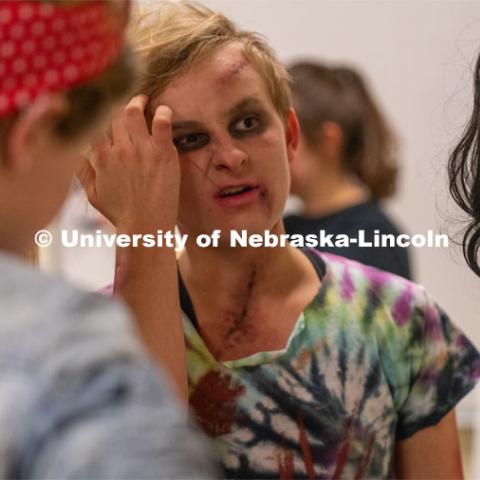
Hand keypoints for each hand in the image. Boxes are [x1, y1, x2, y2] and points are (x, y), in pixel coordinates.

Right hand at [78, 95, 179, 231]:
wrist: (146, 226)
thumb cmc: (121, 213)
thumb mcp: (93, 194)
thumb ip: (83, 171)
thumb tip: (74, 152)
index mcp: (102, 158)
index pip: (97, 124)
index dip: (102, 114)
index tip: (107, 110)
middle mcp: (120, 150)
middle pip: (115, 114)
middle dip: (121, 105)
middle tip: (131, 102)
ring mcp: (142, 150)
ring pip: (134, 112)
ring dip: (139, 102)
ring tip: (145, 99)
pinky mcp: (163, 153)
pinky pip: (162, 123)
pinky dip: (163, 112)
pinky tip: (165, 110)